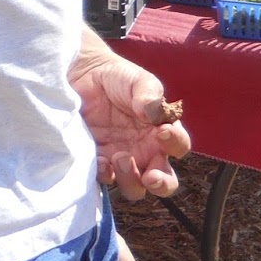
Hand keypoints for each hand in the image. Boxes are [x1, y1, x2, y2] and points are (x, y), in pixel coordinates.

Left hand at [68, 45, 189, 199]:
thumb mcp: (138, 79)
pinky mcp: (96, 159)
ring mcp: (120, 158)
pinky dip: (105, 174)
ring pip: (134, 187)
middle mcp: (145, 150)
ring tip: (121, 158)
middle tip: (151, 176)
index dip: (176, 144)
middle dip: (161, 184)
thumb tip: (153, 115)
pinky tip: (100, 160)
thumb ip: (149, 93)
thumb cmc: (116, 77)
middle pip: (163, 181)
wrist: (81, 74)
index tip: (163, 132)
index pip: (179, 146)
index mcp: (161, 131)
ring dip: (131, 180)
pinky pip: (104, 178)